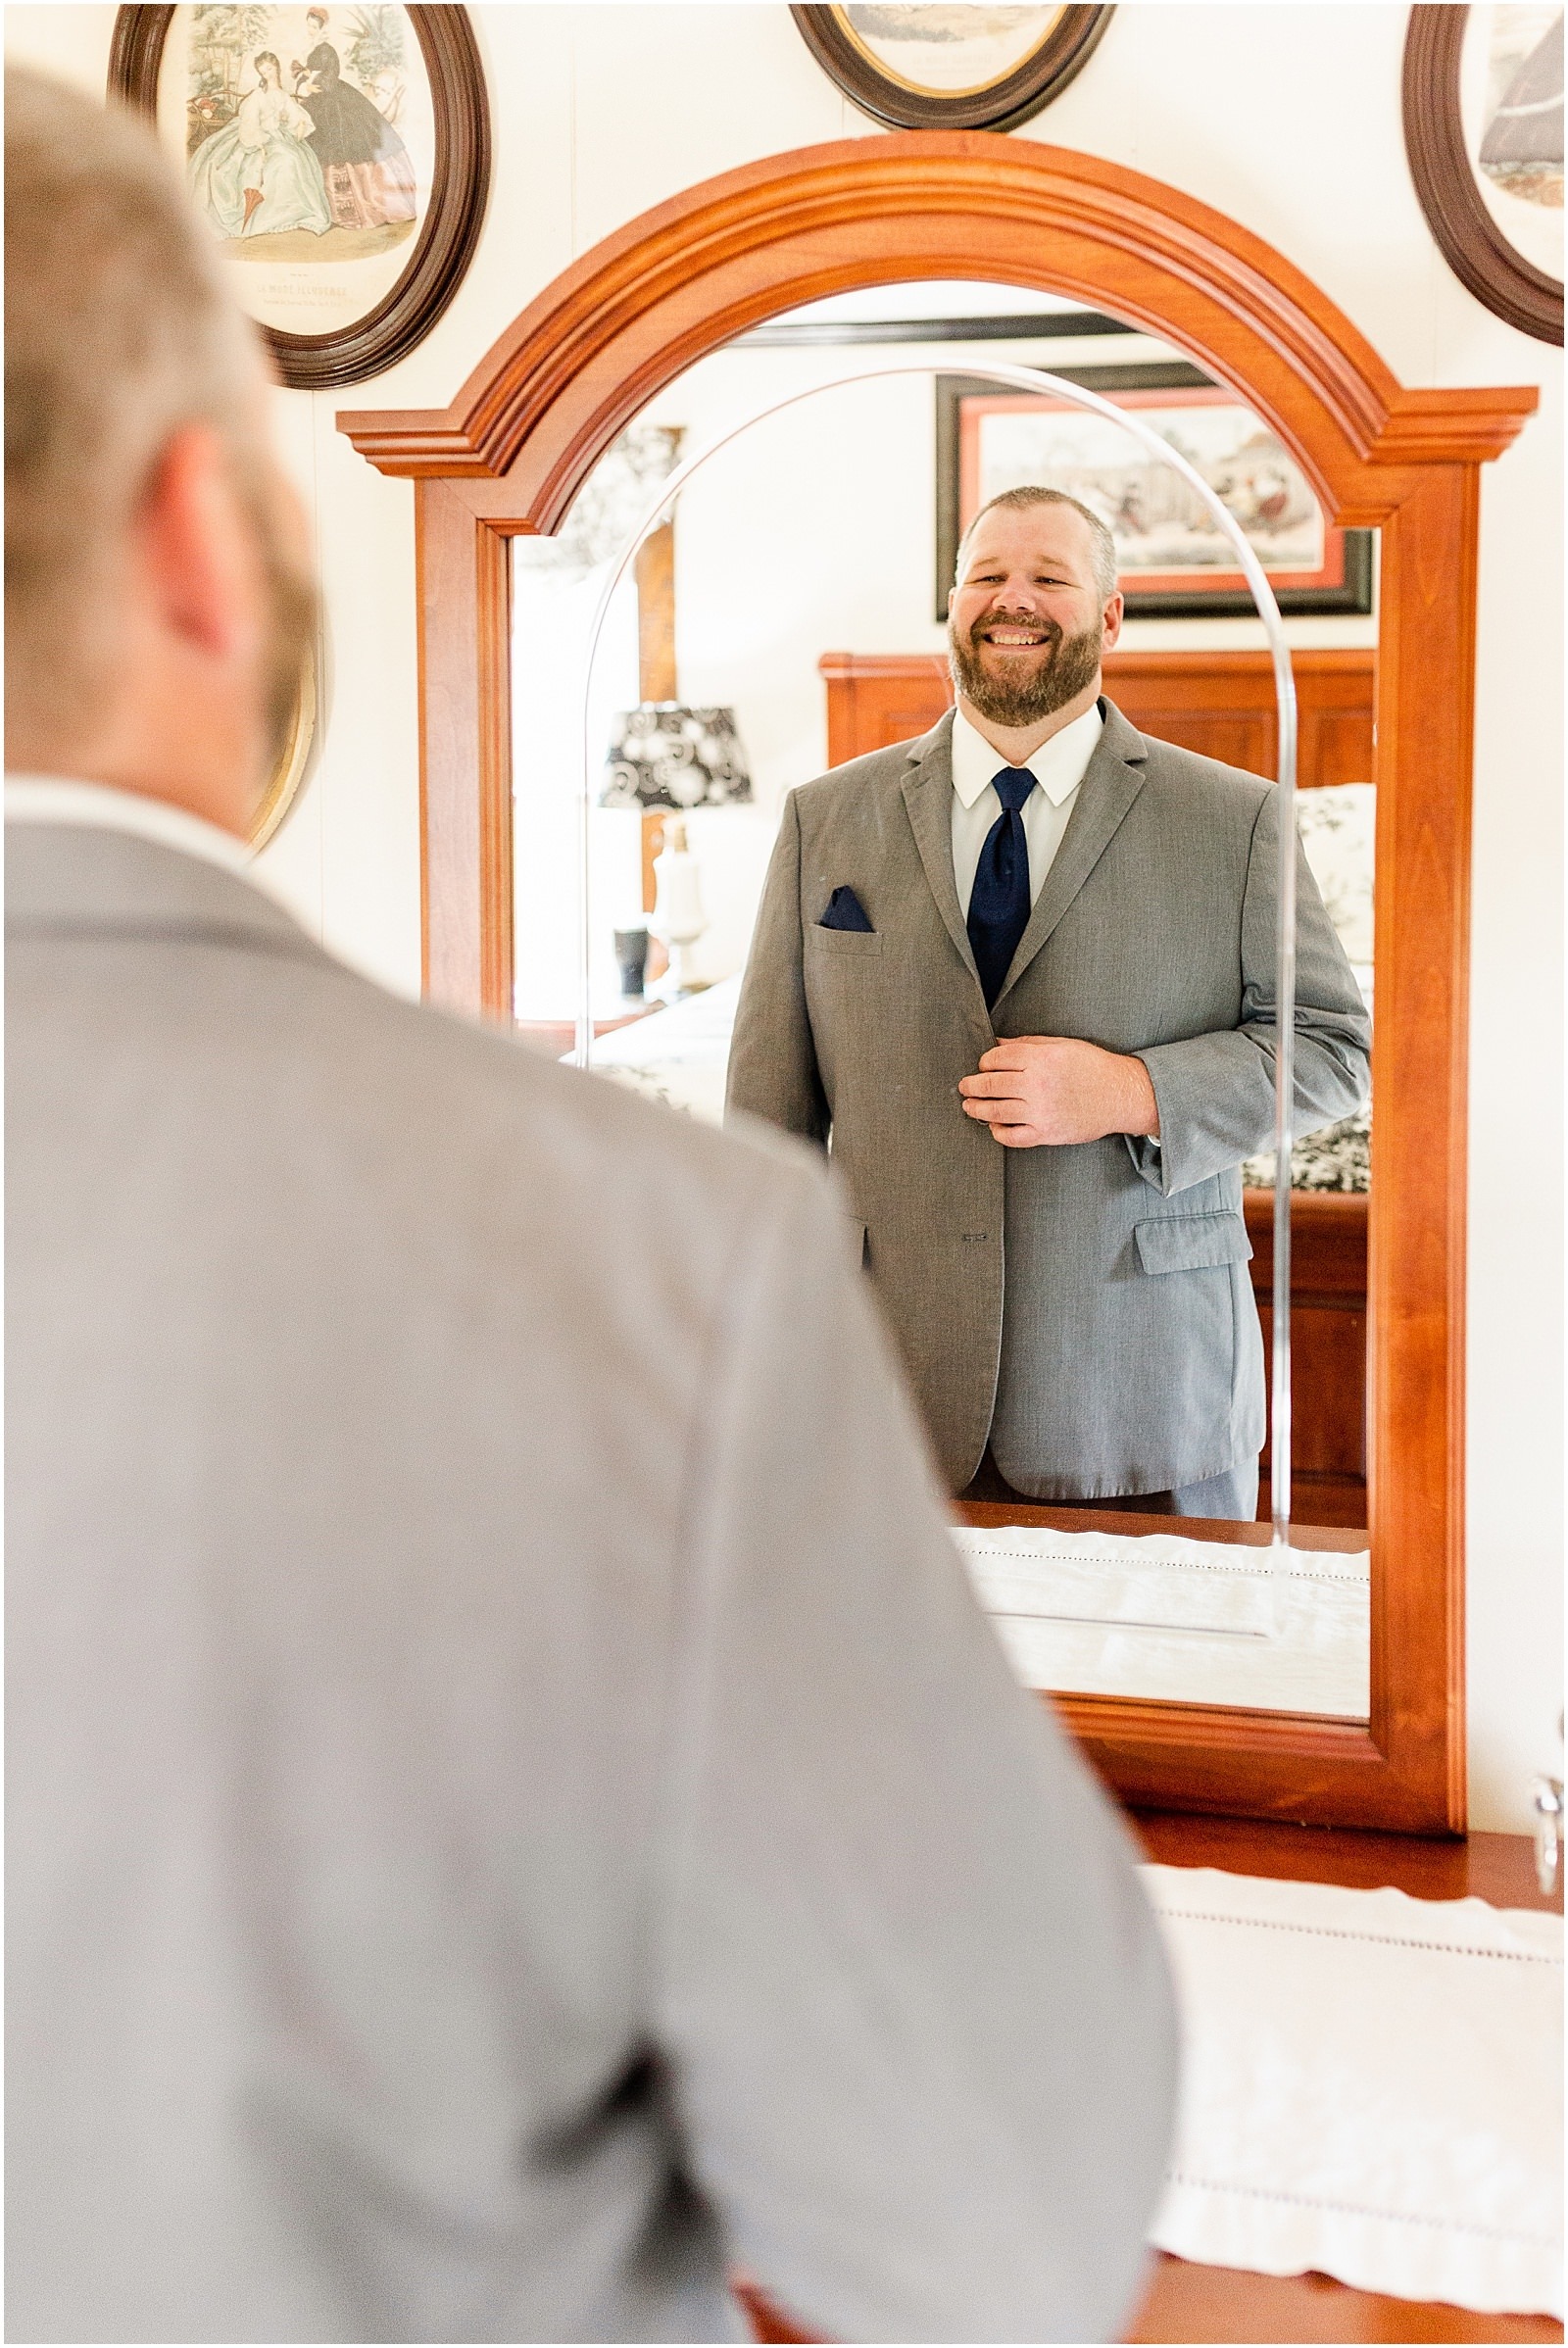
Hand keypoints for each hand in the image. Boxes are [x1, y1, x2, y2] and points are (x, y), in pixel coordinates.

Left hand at [958, 1036, 1160, 1148]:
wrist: (1121, 1095)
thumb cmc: (1093, 1066)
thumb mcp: (1062, 1045)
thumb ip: (1028, 1043)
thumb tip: (998, 1043)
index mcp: (1041, 1058)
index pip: (997, 1058)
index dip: (984, 1061)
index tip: (982, 1065)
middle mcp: (1038, 1083)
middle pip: (991, 1083)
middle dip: (972, 1085)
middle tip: (964, 1087)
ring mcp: (1041, 1110)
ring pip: (996, 1111)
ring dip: (977, 1108)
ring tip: (969, 1107)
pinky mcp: (1047, 1132)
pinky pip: (1013, 1136)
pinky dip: (998, 1133)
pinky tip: (994, 1127)